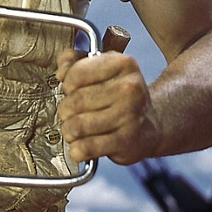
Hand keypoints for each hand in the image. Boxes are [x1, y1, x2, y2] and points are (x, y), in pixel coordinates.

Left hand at [56, 43, 161, 165]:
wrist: (151, 125)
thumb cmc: (120, 96)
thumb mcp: (103, 70)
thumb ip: (76, 62)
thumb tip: (61, 71)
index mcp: (124, 64)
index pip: (77, 74)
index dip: (67, 85)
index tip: (70, 91)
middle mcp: (130, 89)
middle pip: (75, 101)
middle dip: (65, 111)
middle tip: (70, 115)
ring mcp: (130, 116)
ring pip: (77, 126)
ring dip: (69, 131)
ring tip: (75, 130)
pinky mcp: (126, 142)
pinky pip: (86, 147)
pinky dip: (77, 150)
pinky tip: (81, 146)